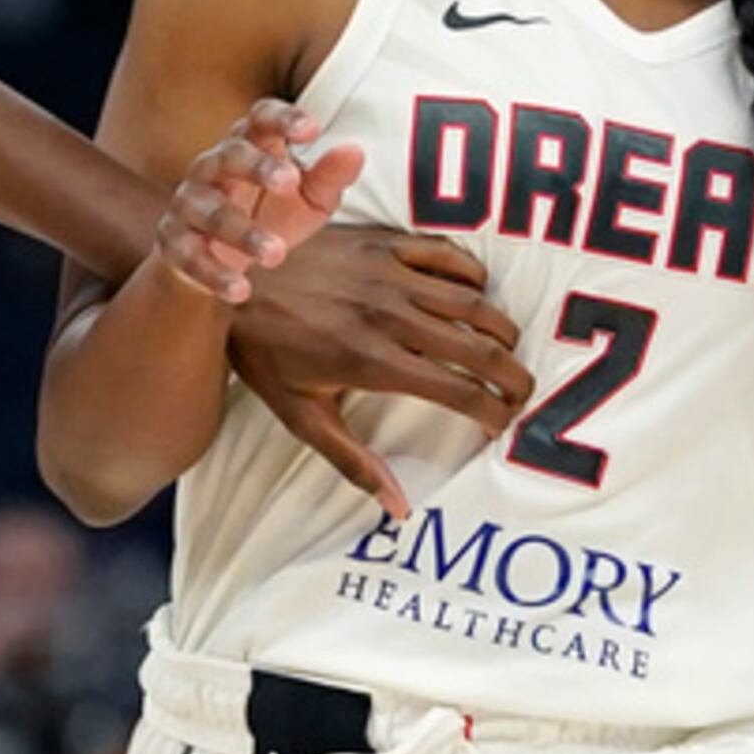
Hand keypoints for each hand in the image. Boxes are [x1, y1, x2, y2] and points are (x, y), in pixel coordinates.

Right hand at [156, 101, 361, 306]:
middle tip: (289, 182)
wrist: (215, 260)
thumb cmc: (270, 214)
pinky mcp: (173, 241)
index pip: (260, 118)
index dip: (283, 119)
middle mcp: (212, 165)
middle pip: (231, 155)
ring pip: (212, 211)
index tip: (312, 129)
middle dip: (258, 166)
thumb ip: (329, 176)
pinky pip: (190, 255)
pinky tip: (241, 290)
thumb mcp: (307, 198)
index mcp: (248, 144)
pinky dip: (214, 274)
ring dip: (243, 232)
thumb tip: (355, 151)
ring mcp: (189, 202)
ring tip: (277, 255)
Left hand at [228, 225, 531, 507]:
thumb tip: (399, 510)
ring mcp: (389, 275)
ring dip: (501, 327)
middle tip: (524, 391)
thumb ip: (354, 461)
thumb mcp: (301, 416)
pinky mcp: (382, 242)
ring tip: (509, 349)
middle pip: (478, 347)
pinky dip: (471, 274)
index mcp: (374, 362)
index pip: (458, 392)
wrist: (230, 278)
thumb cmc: (265, 353)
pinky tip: (475, 294)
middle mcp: (391, 317)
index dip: (493, 412)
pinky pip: (446, 254)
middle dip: (512, 375)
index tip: (504, 424)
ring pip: (472, 301)